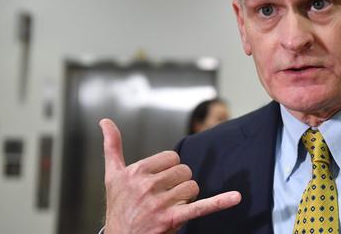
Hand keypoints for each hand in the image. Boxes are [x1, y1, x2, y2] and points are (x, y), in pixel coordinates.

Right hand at [100, 118, 240, 233]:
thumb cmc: (118, 206)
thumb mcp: (111, 176)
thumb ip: (112, 147)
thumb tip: (105, 121)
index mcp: (135, 172)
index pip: (171, 158)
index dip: (169, 169)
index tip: (157, 181)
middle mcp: (146, 186)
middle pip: (184, 171)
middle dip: (178, 183)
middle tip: (163, 196)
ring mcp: (159, 204)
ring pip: (192, 187)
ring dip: (186, 197)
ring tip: (169, 207)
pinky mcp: (172, 219)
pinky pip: (201, 207)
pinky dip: (220, 202)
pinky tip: (236, 197)